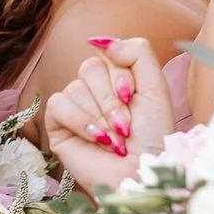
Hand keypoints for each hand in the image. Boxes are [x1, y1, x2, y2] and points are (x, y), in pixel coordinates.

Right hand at [46, 37, 175, 192]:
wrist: (140, 173)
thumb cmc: (153, 137)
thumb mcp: (157, 88)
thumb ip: (138, 52)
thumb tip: (101, 39)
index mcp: (118, 77)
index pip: (109, 53)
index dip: (121, 76)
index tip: (134, 98)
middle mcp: (94, 89)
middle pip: (90, 68)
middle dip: (111, 100)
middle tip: (125, 126)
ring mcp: (74, 106)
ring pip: (75, 87)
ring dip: (100, 117)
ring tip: (113, 139)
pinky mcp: (57, 124)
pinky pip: (59, 104)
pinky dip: (80, 122)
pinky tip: (96, 139)